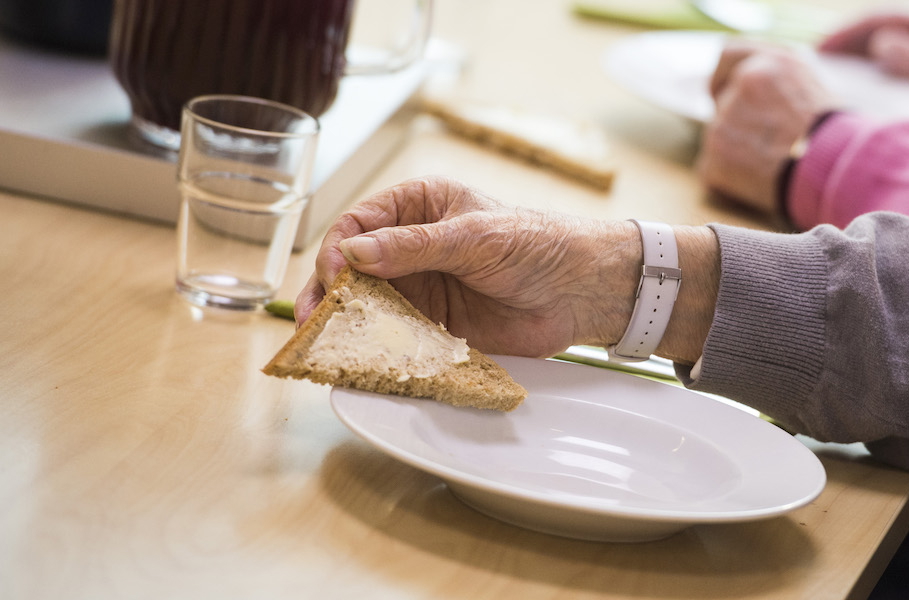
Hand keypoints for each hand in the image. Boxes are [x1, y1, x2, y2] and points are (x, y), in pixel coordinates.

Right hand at [295, 177, 718, 362]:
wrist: (585, 291)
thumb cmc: (539, 244)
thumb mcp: (475, 237)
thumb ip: (414, 247)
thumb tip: (355, 254)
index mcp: (419, 206)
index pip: (360, 224)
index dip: (341, 249)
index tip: (335, 274)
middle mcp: (412, 247)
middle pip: (353, 268)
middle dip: (331, 291)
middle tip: (316, 318)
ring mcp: (422, 287)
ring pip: (368, 305)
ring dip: (347, 323)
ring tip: (326, 343)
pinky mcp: (435, 325)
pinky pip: (395, 336)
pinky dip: (376, 347)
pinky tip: (360, 358)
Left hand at [696, 40, 838, 214]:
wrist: (837, 173)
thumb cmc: (835, 136)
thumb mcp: (813, 86)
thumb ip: (775, 77)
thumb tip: (745, 81)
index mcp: (768, 64)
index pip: (727, 56)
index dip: (724, 77)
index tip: (723, 92)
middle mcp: (742, 85)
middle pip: (723, 102)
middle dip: (738, 121)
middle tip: (768, 143)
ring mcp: (724, 122)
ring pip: (720, 136)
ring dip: (738, 150)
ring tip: (772, 164)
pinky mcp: (716, 157)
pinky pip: (714, 168)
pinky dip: (731, 178)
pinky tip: (759, 182)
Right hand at [820, 12, 908, 127]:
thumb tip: (881, 43)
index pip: (881, 17)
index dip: (846, 32)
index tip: (820, 51)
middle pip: (877, 19)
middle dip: (843, 38)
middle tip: (812, 62)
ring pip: (882, 30)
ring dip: (853, 46)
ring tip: (826, 68)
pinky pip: (893, 42)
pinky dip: (868, 54)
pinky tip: (854, 72)